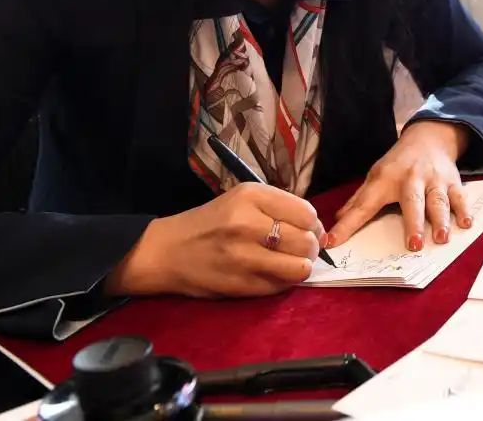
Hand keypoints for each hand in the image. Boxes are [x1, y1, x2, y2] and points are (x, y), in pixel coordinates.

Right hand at [105, 183, 323, 297]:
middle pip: (306, 241)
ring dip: (302, 267)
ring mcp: (243, 257)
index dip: (312, 224)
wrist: (166, 252)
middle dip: (310, 247)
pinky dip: (284, 282)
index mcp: (250, 196)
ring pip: (300, 267)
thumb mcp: (241, 199)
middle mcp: (247, 224)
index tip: (306, 229)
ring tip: (291, 263)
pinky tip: (272, 274)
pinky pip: (281, 286)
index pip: (306, 213)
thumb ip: (278, 207)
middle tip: (300, 249)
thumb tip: (315, 228)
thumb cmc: (209, 222)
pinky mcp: (240, 285)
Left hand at [327, 121, 470, 251]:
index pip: (364, 205)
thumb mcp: (375, 176)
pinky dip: (464, 210)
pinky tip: (466, 224)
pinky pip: (459, 197)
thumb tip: (336, 222)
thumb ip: (358, 201)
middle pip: (412, 202)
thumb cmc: (398, 164)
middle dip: (414, 223)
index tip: (332, 242)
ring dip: (441, 219)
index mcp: (385, 180)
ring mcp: (434, 180)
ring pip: (438, 200)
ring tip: (442, 238)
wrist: (429, 137)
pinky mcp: (452, 181)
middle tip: (414, 244)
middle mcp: (411, 179)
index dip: (347, 225)